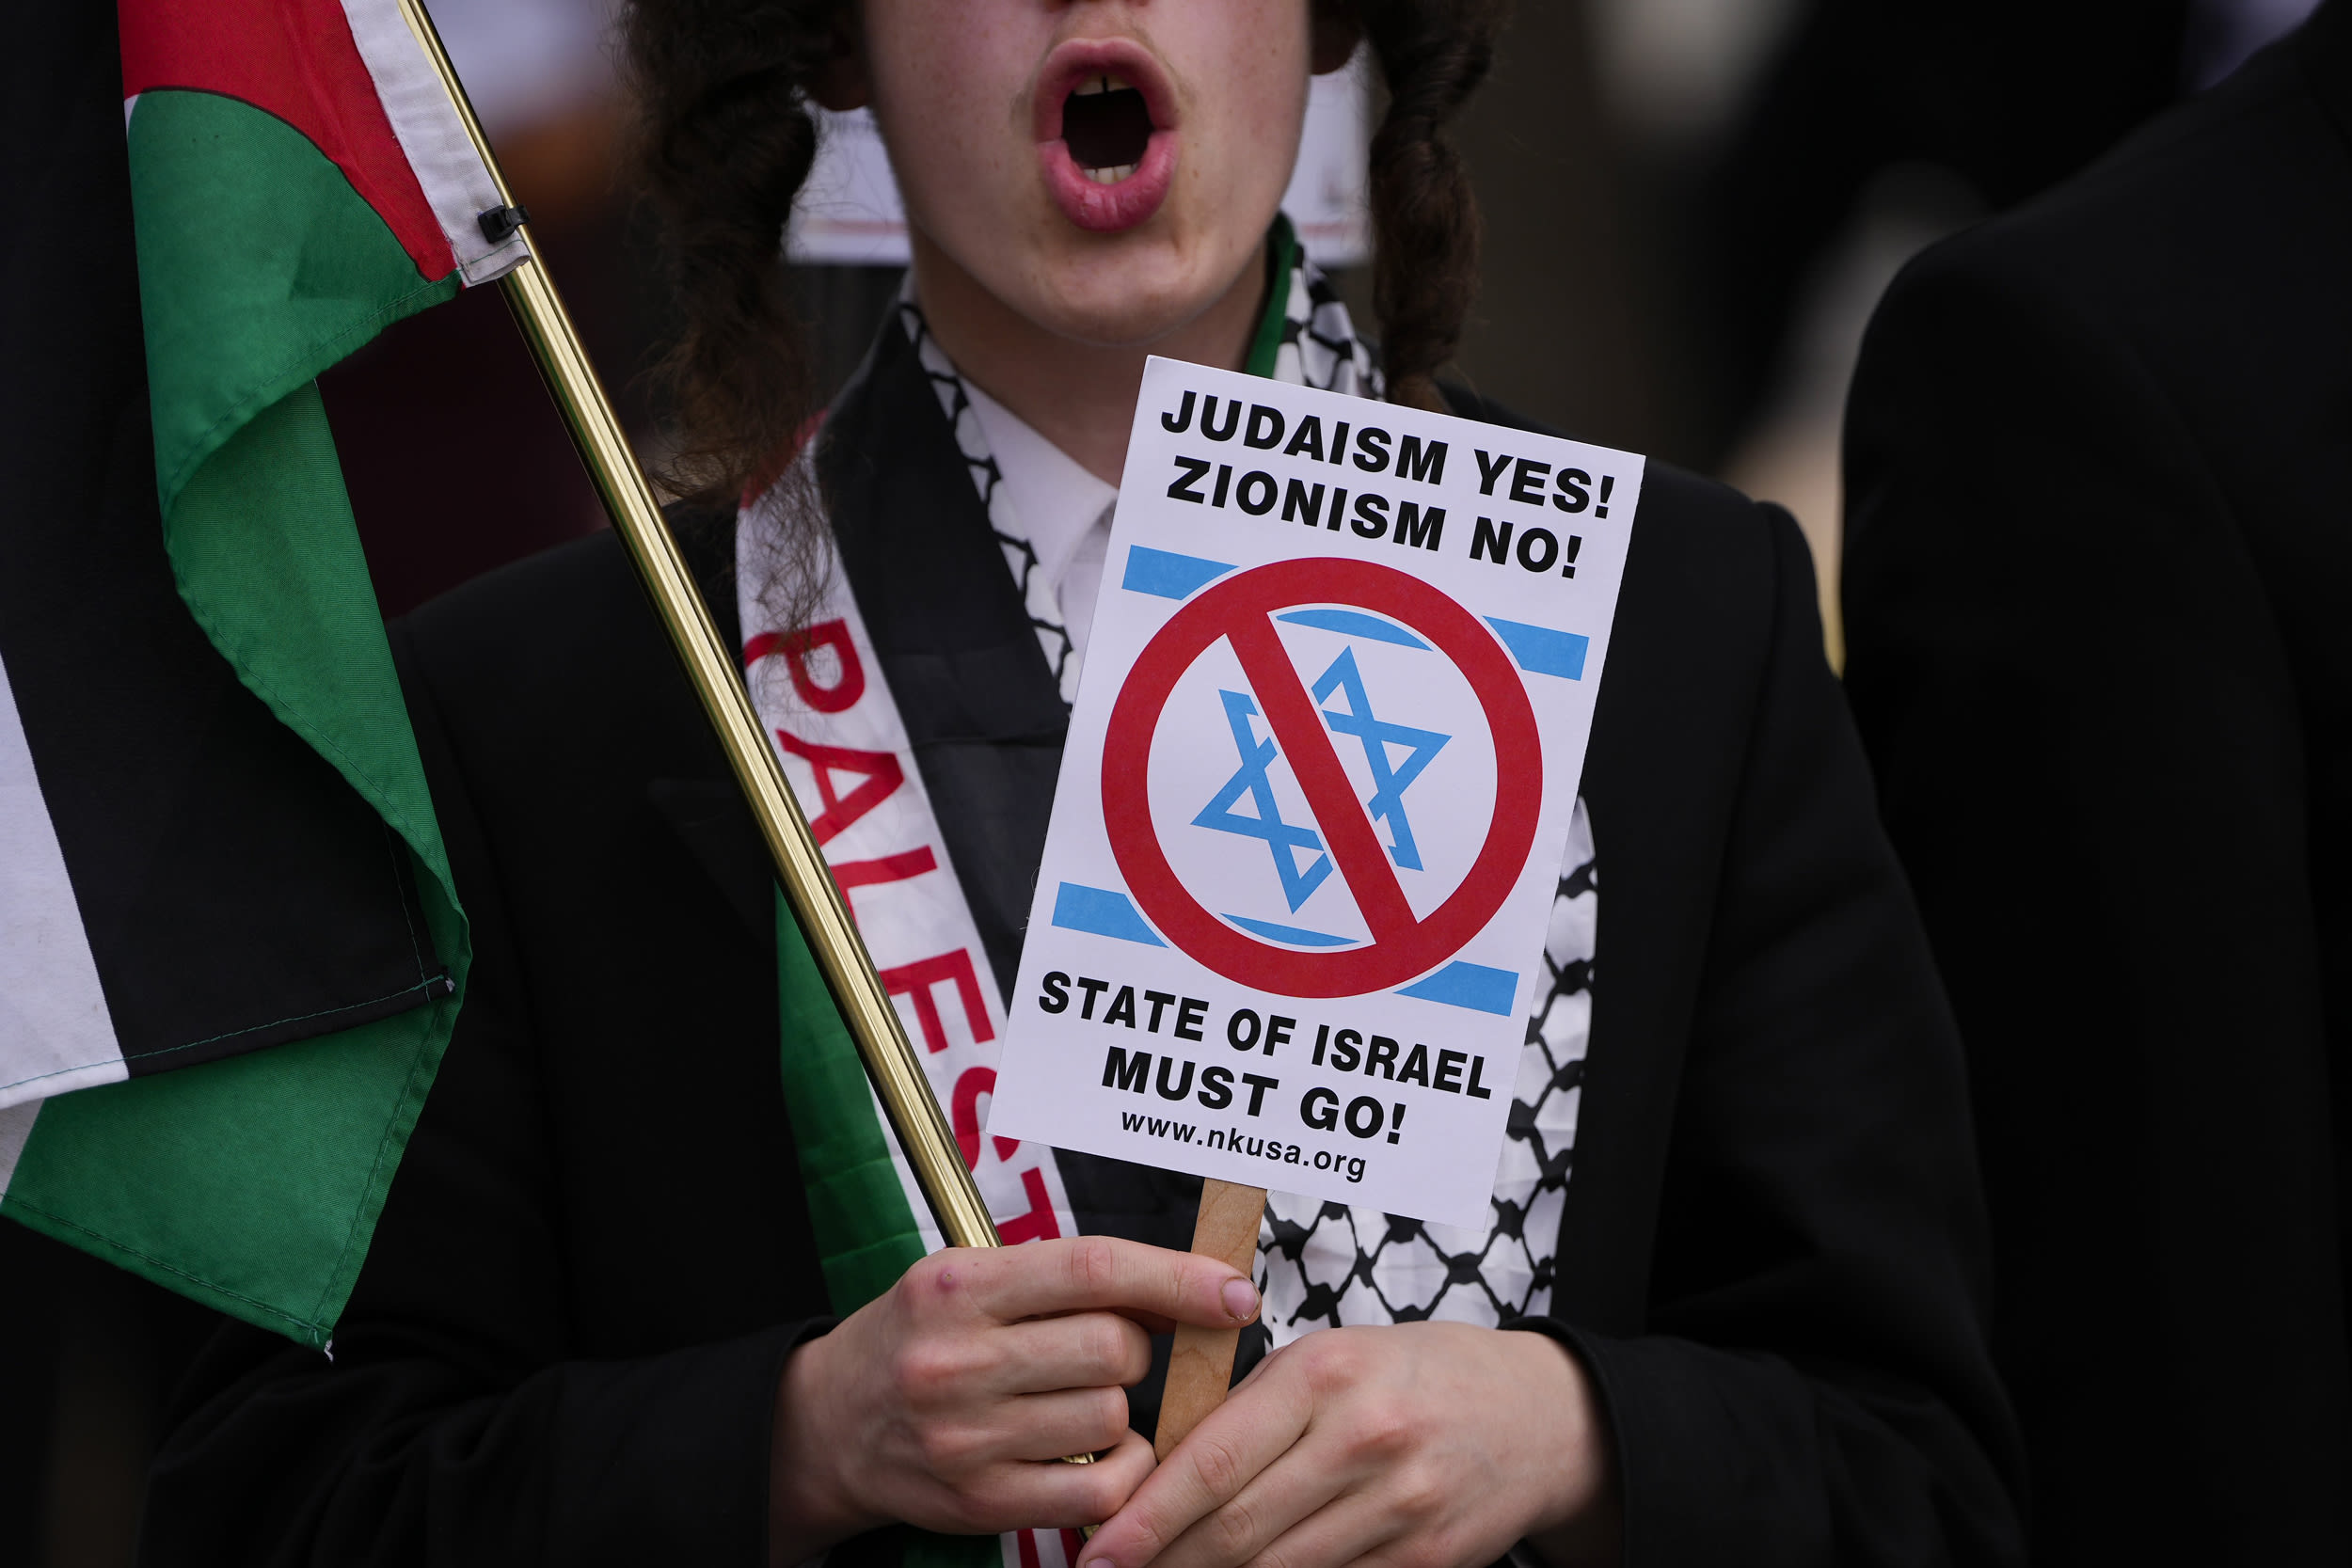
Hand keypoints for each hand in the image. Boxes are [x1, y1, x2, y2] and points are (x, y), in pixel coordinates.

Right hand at [771, 1237, 1263, 1562]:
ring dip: (1121, 1408)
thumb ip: (1063, 1277)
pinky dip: (1119, 1469)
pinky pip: (1099, 1488)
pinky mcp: (982, 1501)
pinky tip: (1094, 1450)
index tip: (1234, 1291)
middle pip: (1115, 1348)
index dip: (1178, 1278)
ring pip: (1112, 1416)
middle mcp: (957, 1360)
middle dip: (1136, 1347)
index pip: (1095, 1270)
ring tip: (1077, 1398)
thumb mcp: (969, 1278)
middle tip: (1106, 1349)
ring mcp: (967, 1437)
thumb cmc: (921, 1338)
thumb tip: (1187, 1291)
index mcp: (958, 1286)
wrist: (830, 1425)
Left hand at [1077, 1322, 1618, 1567]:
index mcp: (1325, 1374)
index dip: (1147, 1516)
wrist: (1536, 1415)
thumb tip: (1160, 1474)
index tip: (1097, 1550)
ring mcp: (1398, 1506)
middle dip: (1164, 1562)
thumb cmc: (1414, 1376)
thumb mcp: (1332, 1357)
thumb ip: (1252, 1407)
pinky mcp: (1426, 1559)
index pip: (1214, 1460)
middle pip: (1237, 1528)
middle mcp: (1362, 1440)